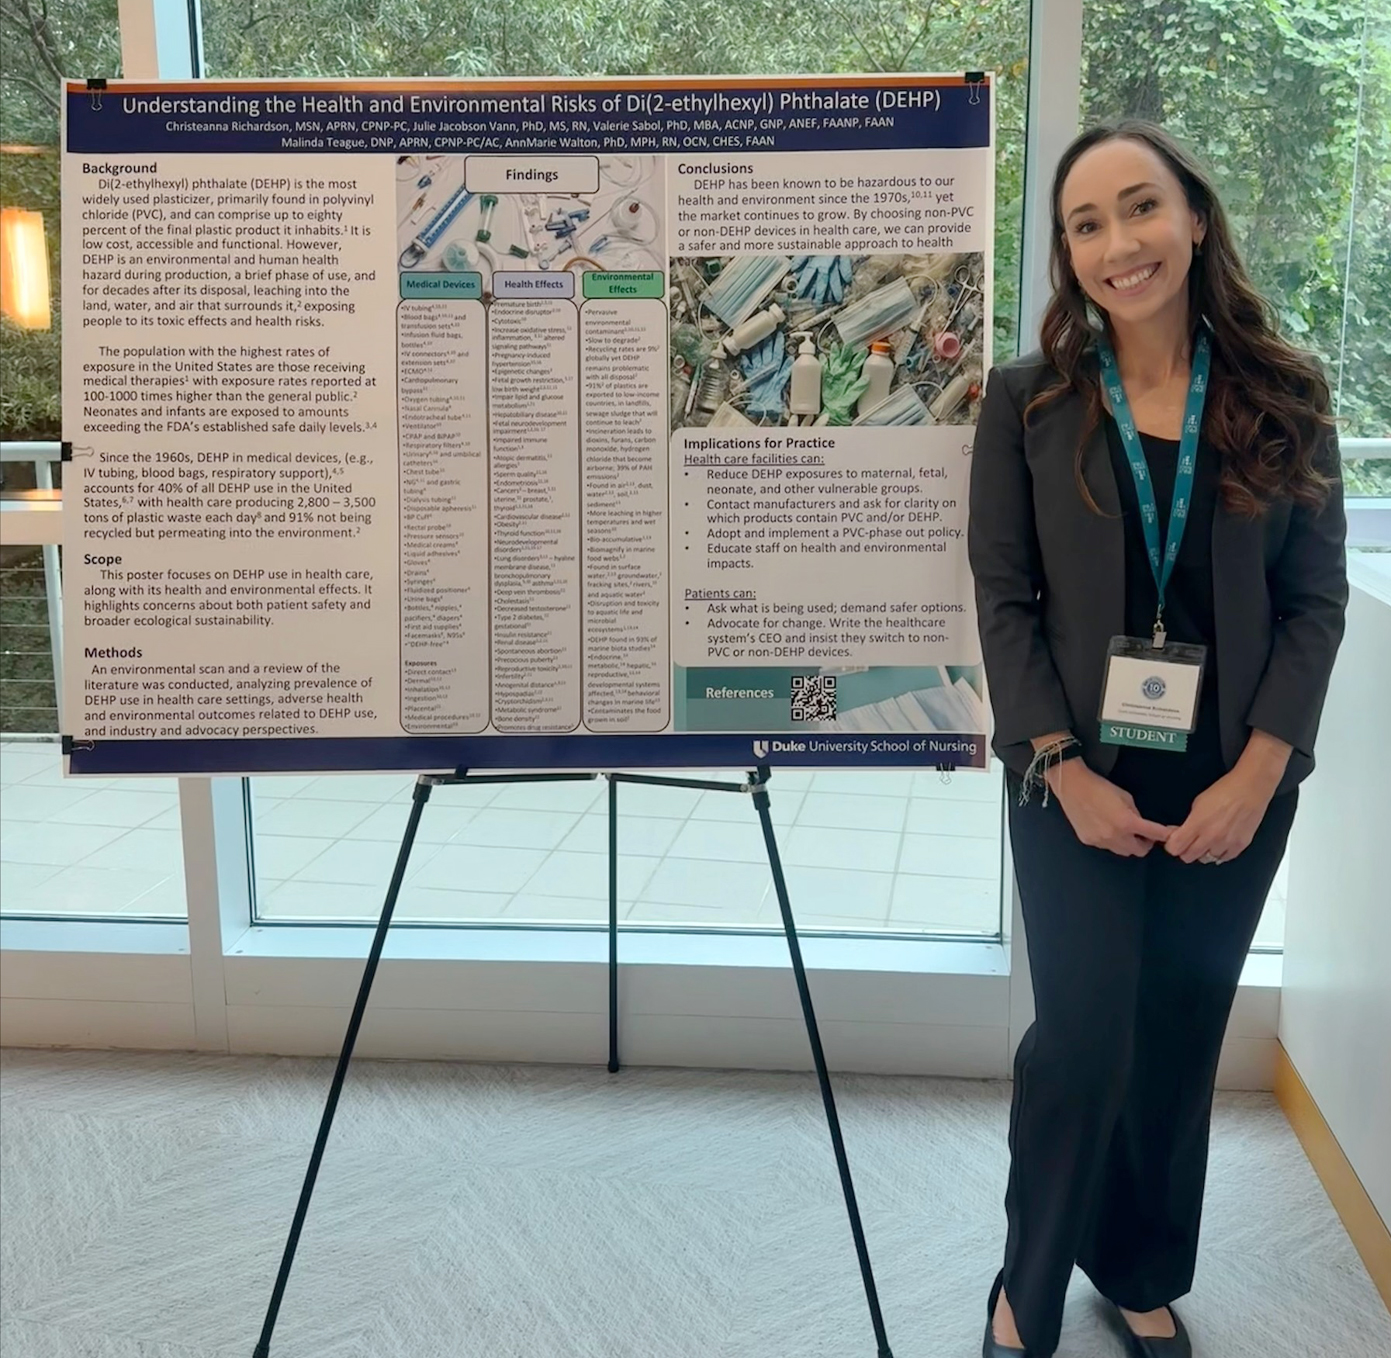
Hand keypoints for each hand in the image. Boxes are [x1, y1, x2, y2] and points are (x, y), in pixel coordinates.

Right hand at [1047, 759, 1172, 856]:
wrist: (1072, 785)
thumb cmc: (1101, 787)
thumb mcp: (1125, 797)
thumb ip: (1136, 815)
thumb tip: (1142, 827)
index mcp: (1127, 822)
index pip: (1155, 834)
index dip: (1166, 836)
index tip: (1171, 836)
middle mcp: (1115, 836)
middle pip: (1139, 851)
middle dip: (1144, 843)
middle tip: (1143, 834)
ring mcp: (1101, 841)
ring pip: (1123, 851)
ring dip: (1128, 844)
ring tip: (1123, 831)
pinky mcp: (1088, 841)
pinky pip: (1107, 846)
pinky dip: (1111, 840)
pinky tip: (1104, 827)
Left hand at [1166, 732, 1289, 863]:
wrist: (1250, 789)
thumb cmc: (1224, 791)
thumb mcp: (1198, 803)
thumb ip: (1188, 822)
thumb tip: (1178, 833)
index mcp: (1197, 825)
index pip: (1175, 848)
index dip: (1171, 845)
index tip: (1173, 840)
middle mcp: (1211, 837)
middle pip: (1188, 857)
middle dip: (1185, 849)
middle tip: (1188, 840)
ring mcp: (1226, 843)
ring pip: (1206, 859)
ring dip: (1203, 851)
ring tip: (1206, 839)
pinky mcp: (1240, 846)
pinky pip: (1223, 858)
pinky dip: (1219, 853)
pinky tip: (1220, 842)